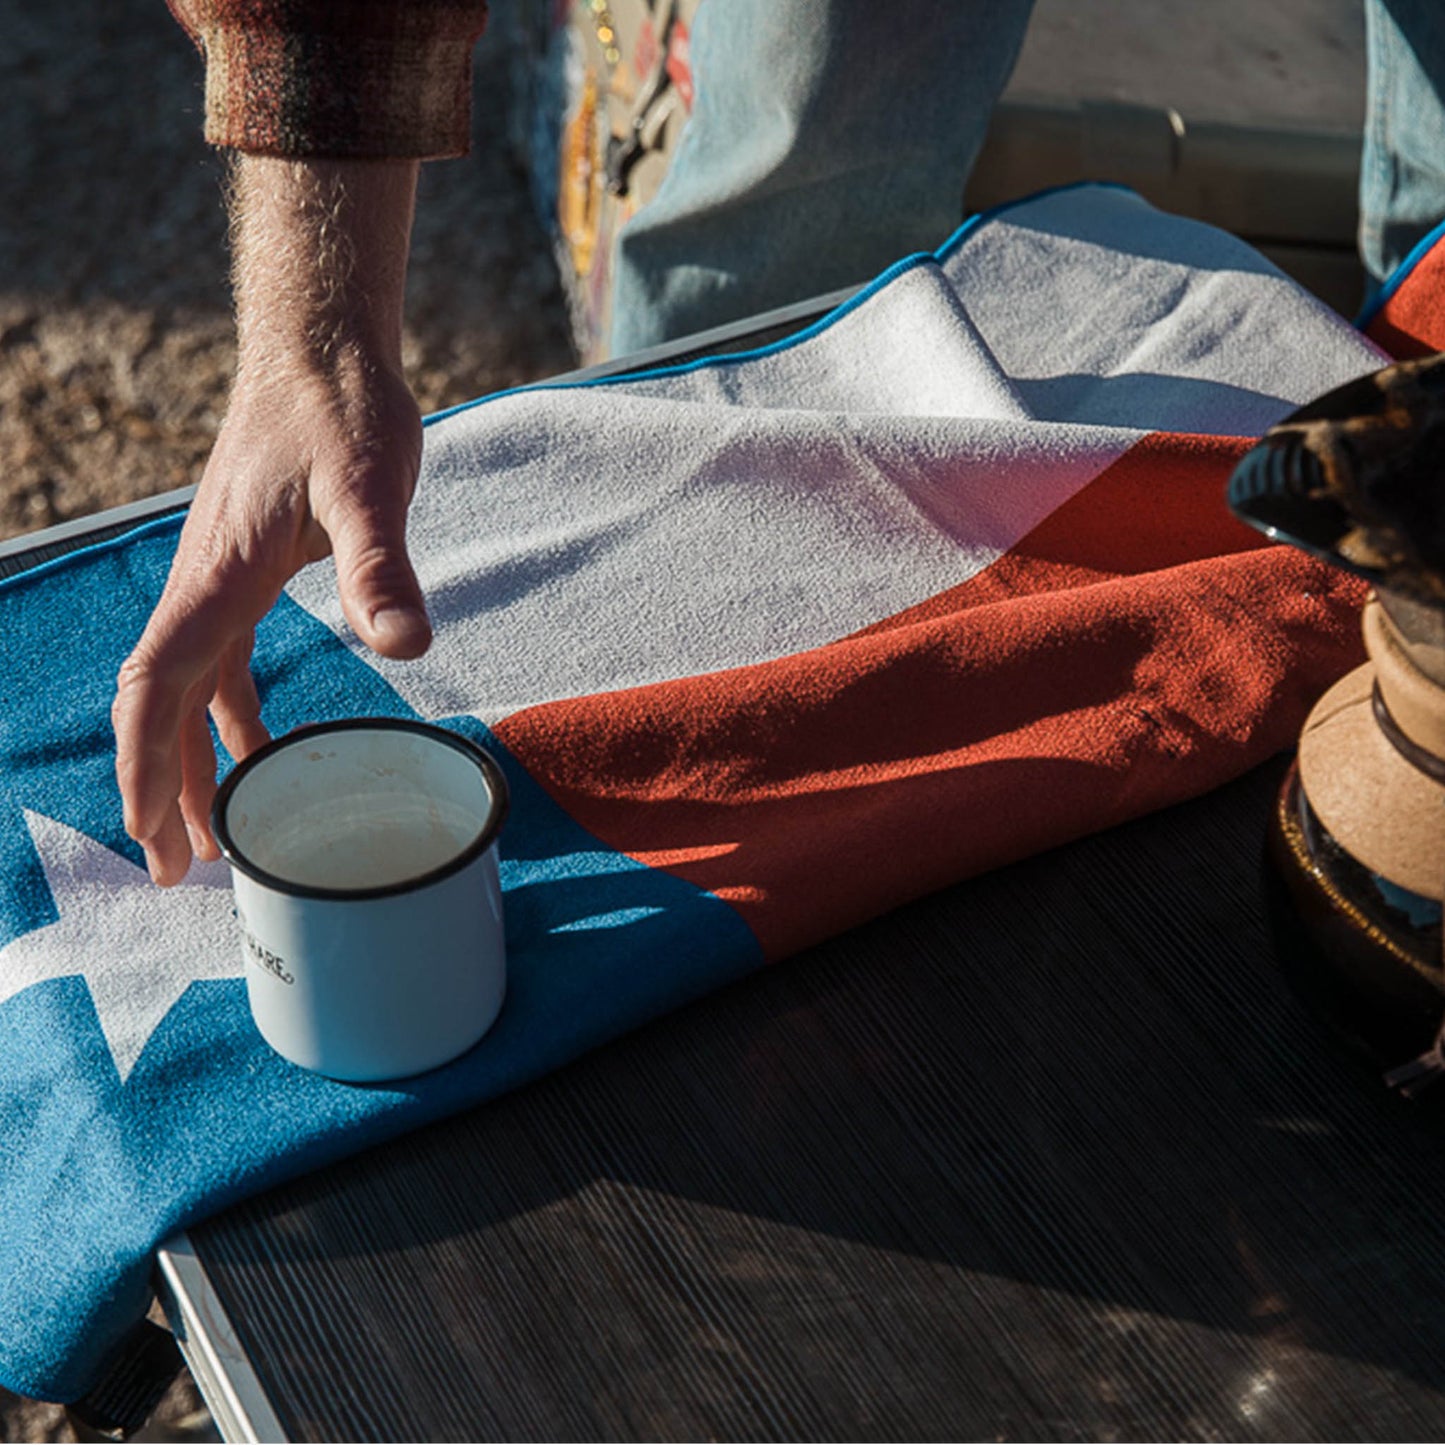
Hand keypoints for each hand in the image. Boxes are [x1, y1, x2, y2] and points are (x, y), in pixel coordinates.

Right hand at [113, 157, 425, 884]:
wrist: (320, 353)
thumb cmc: (340, 413)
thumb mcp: (368, 488)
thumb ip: (379, 566)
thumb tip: (406, 646)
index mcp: (215, 581)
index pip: (158, 690)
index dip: (148, 769)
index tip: (156, 838)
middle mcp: (203, 588)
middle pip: (161, 708)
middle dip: (162, 791)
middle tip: (179, 873)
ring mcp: (220, 582)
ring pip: (189, 693)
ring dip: (194, 764)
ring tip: (213, 834)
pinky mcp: (248, 574)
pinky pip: (223, 665)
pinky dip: (231, 718)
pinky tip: (259, 749)